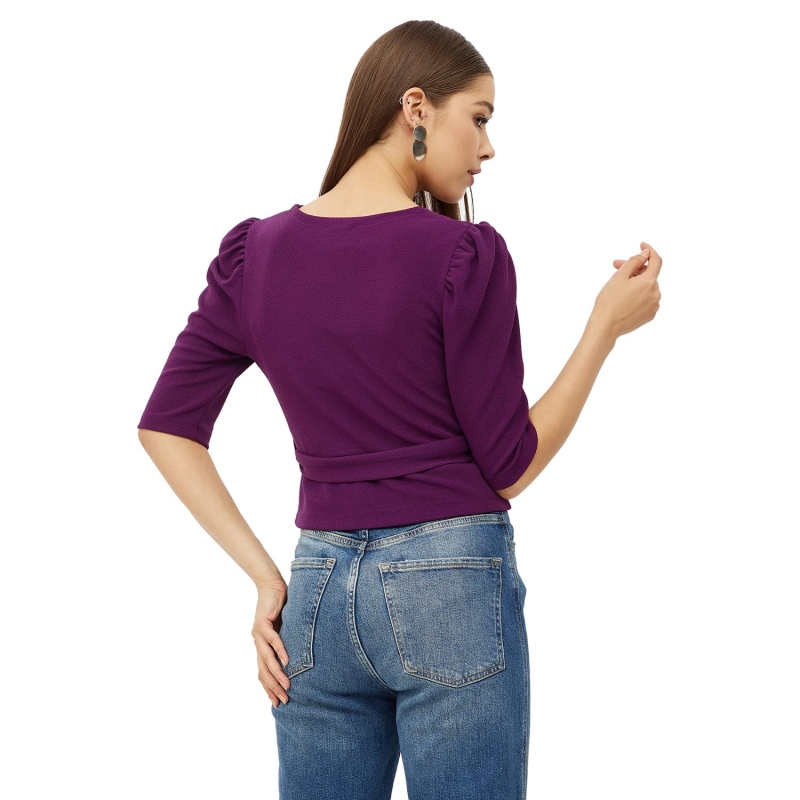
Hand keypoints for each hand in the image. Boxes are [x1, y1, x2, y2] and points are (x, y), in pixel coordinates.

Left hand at [252, 581, 290, 707]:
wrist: (271, 585)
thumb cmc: (281, 606)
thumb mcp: (285, 629)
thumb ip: (287, 642)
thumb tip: (299, 657)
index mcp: (261, 646)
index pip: (263, 672)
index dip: (269, 688)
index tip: (276, 703)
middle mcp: (257, 642)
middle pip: (263, 671)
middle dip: (273, 687)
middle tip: (283, 700)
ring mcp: (258, 633)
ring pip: (267, 659)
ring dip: (277, 674)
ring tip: (287, 686)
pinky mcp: (263, 623)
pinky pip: (273, 640)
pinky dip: (280, 651)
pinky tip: (287, 662)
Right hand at [591, 240, 661, 339]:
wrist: (605, 327)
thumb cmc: (609, 301)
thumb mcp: (619, 276)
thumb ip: (634, 261)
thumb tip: (645, 254)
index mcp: (649, 282)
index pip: (656, 261)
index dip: (649, 251)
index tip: (642, 246)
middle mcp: (656, 293)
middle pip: (648, 275)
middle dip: (634, 269)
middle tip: (616, 267)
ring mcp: (654, 306)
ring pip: (647, 287)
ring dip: (635, 282)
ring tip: (618, 285)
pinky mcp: (649, 315)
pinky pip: (646, 299)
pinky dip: (637, 295)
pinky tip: (623, 298)